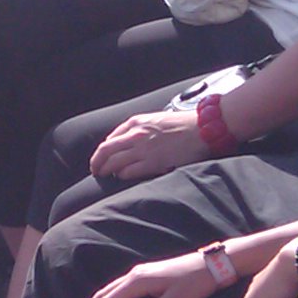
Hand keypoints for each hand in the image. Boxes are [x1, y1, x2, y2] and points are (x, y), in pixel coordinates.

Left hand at [88, 108, 206, 181]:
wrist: (202, 129)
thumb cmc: (181, 124)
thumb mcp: (154, 119)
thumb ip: (139, 129)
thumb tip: (127, 141)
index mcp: (135, 122)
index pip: (109, 139)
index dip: (102, 151)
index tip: (101, 158)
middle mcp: (135, 135)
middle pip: (105, 151)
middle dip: (96, 163)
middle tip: (95, 170)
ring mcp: (143, 150)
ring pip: (113, 163)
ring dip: (106, 171)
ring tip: (106, 176)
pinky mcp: (153, 163)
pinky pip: (128, 172)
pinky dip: (122, 175)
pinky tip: (122, 177)